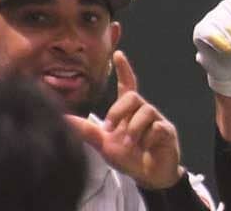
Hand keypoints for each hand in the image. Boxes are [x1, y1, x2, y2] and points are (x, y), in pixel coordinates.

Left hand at [66, 50, 183, 188]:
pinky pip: (156, 127)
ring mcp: (157, 120)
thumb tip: (63, 119)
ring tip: (129, 144)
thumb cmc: (128, 157)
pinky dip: (147, 139)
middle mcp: (144, 111)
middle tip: (110, 129)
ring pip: (144, 112)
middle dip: (118, 111)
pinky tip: (146, 147)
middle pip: (133, 96)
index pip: (128, 85)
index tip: (118, 54)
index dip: (124, 69)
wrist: (148, 176)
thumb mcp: (104, 144)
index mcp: (129, 112)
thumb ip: (87, 131)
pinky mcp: (167, 131)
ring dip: (132, 130)